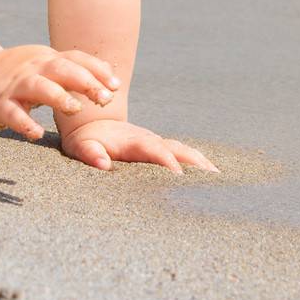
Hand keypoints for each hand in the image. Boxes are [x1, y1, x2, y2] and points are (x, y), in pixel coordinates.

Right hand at [0, 45, 119, 140]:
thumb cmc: (21, 75)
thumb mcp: (46, 66)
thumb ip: (75, 71)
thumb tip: (112, 77)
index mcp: (47, 59)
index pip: (76, 59)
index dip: (97, 70)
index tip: (116, 86)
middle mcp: (33, 68)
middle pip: (62, 69)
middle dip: (86, 82)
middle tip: (105, 99)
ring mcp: (16, 85)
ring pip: (39, 87)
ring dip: (59, 97)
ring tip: (76, 110)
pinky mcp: (0, 104)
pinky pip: (13, 114)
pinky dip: (25, 123)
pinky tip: (37, 134)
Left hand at [59, 118, 219, 173]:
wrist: (92, 121)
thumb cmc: (85, 140)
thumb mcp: (81, 146)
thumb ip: (90, 154)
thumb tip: (103, 164)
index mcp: (132, 141)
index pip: (154, 150)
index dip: (166, 160)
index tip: (179, 175)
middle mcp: (149, 140)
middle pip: (176, 149)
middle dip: (194, 162)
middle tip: (213, 176)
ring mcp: (156, 143)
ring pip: (182, 150)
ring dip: (200, 162)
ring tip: (219, 178)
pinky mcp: (159, 148)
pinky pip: (181, 154)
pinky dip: (198, 163)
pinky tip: (211, 175)